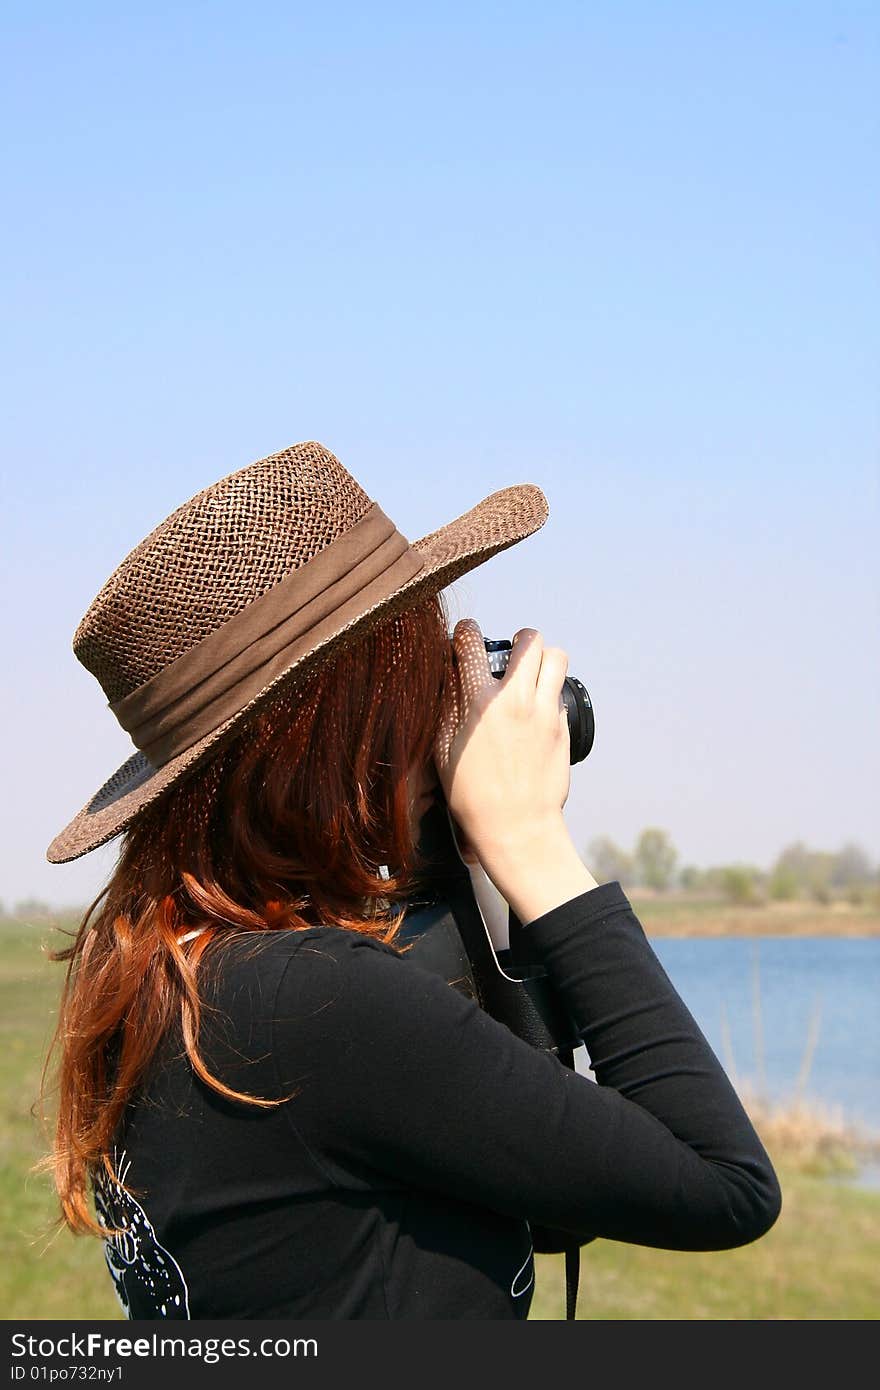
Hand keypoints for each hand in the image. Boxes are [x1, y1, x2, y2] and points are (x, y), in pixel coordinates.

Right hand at [432, 617, 571, 875]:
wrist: (516, 826)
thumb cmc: (472, 794)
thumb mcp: (443, 749)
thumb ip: (448, 707)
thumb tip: (451, 678)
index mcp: (478, 702)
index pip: (471, 645)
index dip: (466, 632)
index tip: (466, 635)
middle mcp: (515, 700)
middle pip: (530, 641)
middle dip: (521, 638)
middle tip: (513, 649)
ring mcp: (544, 712)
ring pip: (557, 658)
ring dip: (544, 658)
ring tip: (533, 671)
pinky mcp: (562, 728)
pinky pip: (560, 693)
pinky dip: (550, 693)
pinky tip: (537, 710)